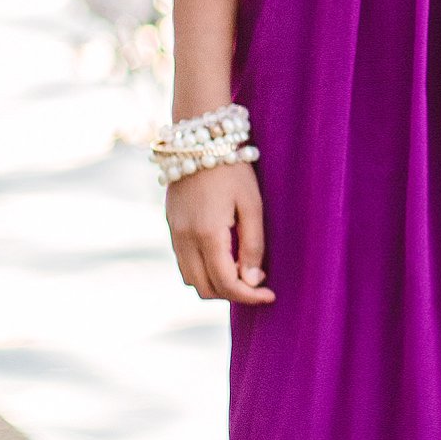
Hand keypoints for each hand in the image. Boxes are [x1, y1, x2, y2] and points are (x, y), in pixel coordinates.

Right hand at [167, 164, 273, 304]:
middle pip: (204, 288)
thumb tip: (251, 281)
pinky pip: (183, 262)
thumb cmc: (233, 172)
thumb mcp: (252, 206)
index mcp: (207, 235)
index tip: (270, 296)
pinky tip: (225, 258)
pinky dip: (202, 270)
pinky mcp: (171, 227)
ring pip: (190, 279)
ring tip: (242, 272)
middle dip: (232, 294)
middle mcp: (184, 239)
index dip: (249, 296)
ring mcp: (174, 234)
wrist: (199, 143)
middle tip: (258, 285)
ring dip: (215, 284)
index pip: (225, 283)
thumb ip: (252, 245)